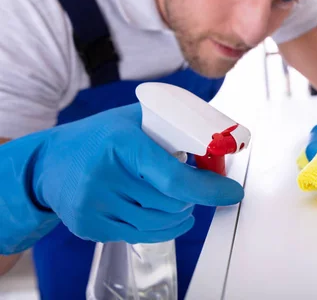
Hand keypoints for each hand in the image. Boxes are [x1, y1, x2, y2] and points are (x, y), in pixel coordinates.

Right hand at [5, 103, 243, 247]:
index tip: (232, 192)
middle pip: (170, 203)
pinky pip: (140, 235)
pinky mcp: (88, 226)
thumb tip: (219, 139)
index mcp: (122, 143)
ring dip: (181, 213)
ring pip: (158, 222)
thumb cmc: (99, 137)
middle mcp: (104, 176)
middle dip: (195, 197)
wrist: (48, 163)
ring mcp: (94, 205)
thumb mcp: (133, 118)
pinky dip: (163, 227)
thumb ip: (174, 125)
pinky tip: (167, 215)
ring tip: (183, 201)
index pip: (173, 178)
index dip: (209, 190)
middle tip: (201, 186)